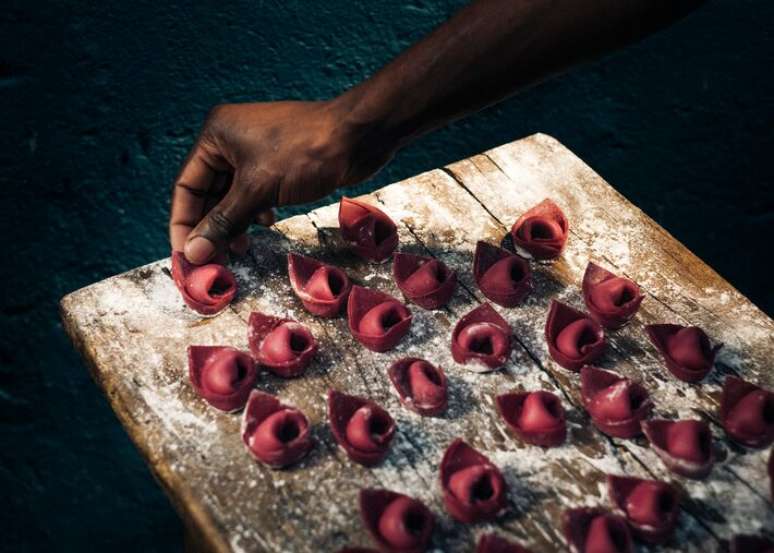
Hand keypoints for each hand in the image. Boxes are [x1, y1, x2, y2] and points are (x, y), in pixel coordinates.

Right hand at [169, 99, 393, 263]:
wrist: (358, 136)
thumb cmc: (306, 152)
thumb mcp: (258, 190)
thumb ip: (224, 223)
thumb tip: (194, 253)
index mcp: (216, 135)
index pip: (186, 186)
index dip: (183, 223)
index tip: (185, 257)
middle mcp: (230, 140)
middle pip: (208, 193)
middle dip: (211, 228)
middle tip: (212, 262)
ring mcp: (255, 151)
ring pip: (232, 196)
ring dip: (233, 224)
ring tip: (239, 251)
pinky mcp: (277, 163)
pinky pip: (254, 193)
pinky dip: (254, 212)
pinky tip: (266, 224)